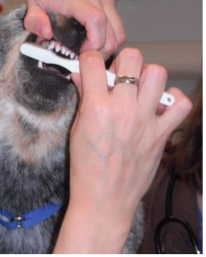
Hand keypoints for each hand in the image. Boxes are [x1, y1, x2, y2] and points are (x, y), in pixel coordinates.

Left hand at [22, 0, 124, 58]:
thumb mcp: (31, 3)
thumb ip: (34, 21)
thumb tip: (46, 34)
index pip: (96, 21)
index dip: (94, 43)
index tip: (82, 52)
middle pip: (112, 33)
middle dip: (101, 51)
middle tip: (86, 56)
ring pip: (119, 30)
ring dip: (107, 44)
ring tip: (91, 47)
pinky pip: (116, 20)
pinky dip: (109, 32)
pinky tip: (94, 31)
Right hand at [54, 49, 191, 252]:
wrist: (104, 200)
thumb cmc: (87, 169)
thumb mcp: (77, 131)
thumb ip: (83, 100)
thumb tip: (82, 79)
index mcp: (97, 107)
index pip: (94, 63)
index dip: (90, 59)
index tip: (91, 64)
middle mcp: (123, 109)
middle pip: (131, 58)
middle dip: (122, 62)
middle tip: (118, 76)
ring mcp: (145, 120)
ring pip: (157, 73)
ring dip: (146, 76)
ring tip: (138, 89)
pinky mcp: (161, 134)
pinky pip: (180, 105)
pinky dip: (173, 100)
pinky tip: (159, 105)